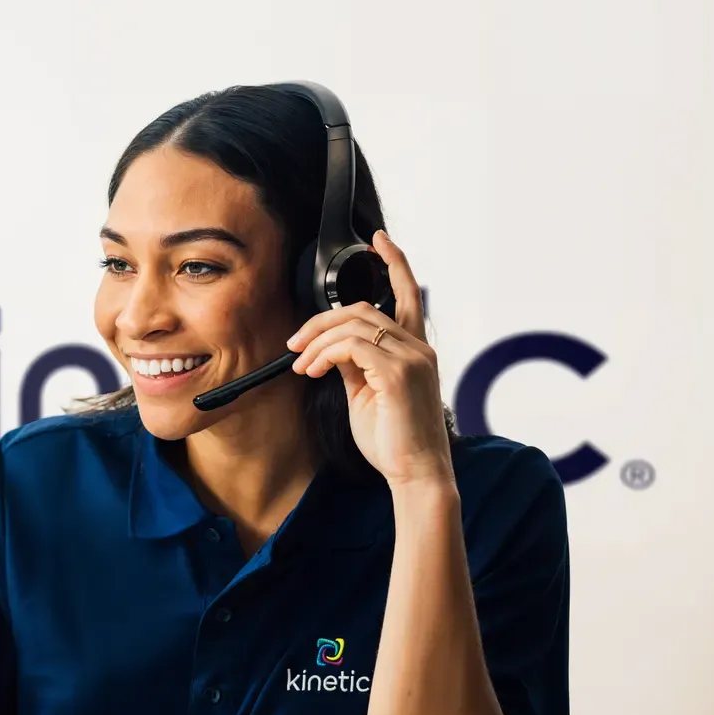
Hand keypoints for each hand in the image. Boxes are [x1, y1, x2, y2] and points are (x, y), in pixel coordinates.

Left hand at [287, 230, 452, 488]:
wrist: (415, 474)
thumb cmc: (393, 440)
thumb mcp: (367, 393)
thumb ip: (355, 364)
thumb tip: (331, 348)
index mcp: (415, 349)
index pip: (408, 294)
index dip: (396, 263)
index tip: (378, 241)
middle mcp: (419, 347)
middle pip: (362, 309)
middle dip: (319, 322)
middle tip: (294, 345)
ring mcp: (412, 357)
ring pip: (353, 324)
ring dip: (316, 342)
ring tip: (301, 365)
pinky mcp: (398, 372)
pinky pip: (351, 346)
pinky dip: (324, 355)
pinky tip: (313, 371)